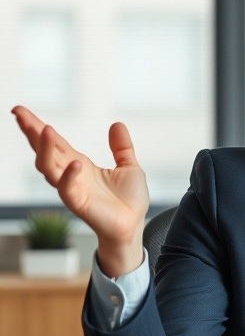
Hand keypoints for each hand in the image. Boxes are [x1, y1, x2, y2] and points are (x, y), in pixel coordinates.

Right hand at [12, 106, 149, 275]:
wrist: (134, 225)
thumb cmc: (130, 200)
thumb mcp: (129, 167)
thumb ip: (121, 147)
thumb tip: (117, 123)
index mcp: (79, 164)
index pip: (55, 142)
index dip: (37, 126)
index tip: (20, 110)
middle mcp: (71, 174)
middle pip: (44, 150)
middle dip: (31, 132)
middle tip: (19, 113)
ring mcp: (72, 189)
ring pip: (48, 167)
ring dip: (44, 148)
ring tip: (44, 128)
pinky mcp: (78, 203)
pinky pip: (67, 188)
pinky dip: (69, 175)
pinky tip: (75, 164)